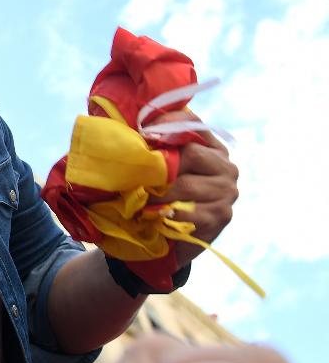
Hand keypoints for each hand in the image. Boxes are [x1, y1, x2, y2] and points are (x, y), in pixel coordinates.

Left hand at [150, 110, 238, 264]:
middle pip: (191, 154)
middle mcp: (225, 166)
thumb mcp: (159, 168)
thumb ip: (154, 148)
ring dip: (156, 194)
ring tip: (137, 199)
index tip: (143, 131)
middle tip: (135, 176)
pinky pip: (188, 211)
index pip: (193, 123)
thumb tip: (135, 130)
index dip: (169, 122)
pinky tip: (152, 216)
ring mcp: (227, 192)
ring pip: (185, 185)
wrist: (169, 239)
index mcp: (211, 147)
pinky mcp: (221, 216)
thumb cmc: (161, 196)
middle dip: (159, 167)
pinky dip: (165, 214)